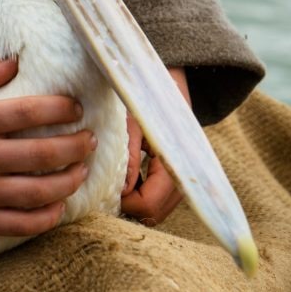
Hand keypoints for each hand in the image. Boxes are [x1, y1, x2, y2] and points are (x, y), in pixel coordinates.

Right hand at [0, 57, 95, 235]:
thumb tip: (15, 61)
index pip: (25, 112)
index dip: (58, 109)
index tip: (76, 108)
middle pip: (40, 154)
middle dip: (74, 146)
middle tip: (90, 139)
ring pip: (37, 191)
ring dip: (68, 180)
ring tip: (82, 168)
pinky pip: (21, 224)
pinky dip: (47, 217)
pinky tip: (60, 204)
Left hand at [120, 65, 190, 225]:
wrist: (167, 78)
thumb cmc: (145, 96)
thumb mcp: (132, 120)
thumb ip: (128, 155)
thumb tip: (120, 192)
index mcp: (174, 161)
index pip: (149, 204)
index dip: (124, 202)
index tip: (106, 185)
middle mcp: (184, 175)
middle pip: (154, 213)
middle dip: (129, 205)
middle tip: (108, 185)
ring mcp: (183, 177)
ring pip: (158, 209)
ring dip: (136, 201)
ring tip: (117, 180)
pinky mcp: (178, 174)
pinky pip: (160, 197)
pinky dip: (143, 194)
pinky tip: (129, 177)